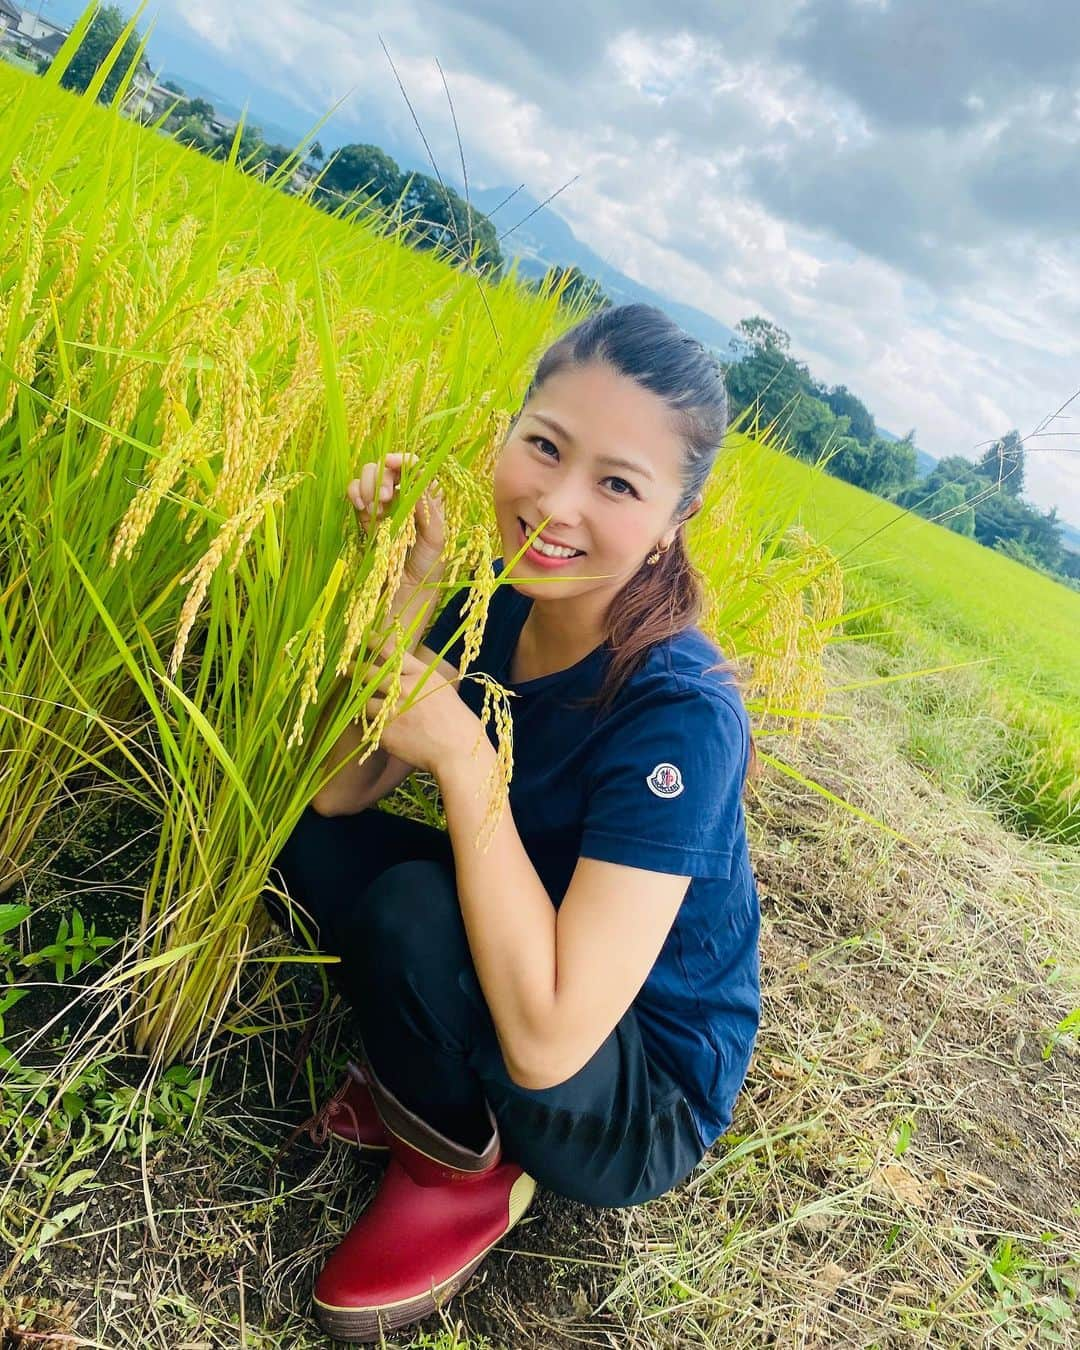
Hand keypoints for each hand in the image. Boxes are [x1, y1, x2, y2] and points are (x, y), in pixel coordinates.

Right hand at [347, 452, 445, 580]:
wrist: (407, 588)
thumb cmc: (429, 564)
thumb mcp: (436, 538)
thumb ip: (428, 510)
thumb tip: (415, 483)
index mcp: (426, 495)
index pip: (415, 466)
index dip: (403, 459)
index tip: (391, 462)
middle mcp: (405, 494)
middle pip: (388, 467)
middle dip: (383, 477)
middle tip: (385, 499)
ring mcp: (384, 502)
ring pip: (369, 474)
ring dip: (368, 486)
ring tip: (375, 510)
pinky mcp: (366, 513)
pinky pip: (355, 491)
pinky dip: (354, 492)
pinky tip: (361, 507)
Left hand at [364, 647, 479, 777]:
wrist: (458, 752)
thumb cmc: (456, 722)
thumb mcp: (442, 690)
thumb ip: (420, 678)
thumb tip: (401, 669)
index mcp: (421, 675)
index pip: (391, 651)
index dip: (373, 642)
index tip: (363, 638)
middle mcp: (405, 688)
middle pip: (369, 673)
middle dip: (353, 668)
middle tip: (345, 667)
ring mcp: (393, 710)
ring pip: (363, 701)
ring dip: (362, 702)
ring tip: (361, 704)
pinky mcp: (385, 731)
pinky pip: (368, 724)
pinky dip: (370, 725)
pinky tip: (375, 727)